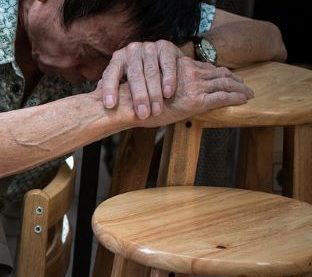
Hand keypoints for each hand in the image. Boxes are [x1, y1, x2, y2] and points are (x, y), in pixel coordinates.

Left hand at [98, 40, 183, 118]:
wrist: (165, 59)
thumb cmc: (140, 76)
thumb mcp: (124, 80)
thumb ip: (114, 88)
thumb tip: (99, 105)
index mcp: (117, 59)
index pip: (111, 74)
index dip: (109, 90)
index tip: (110, 106)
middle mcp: (131, 51)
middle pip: (134, 75)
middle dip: (138, 97)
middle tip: (142, 114)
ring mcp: (148, 47)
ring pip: (151, 72)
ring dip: (154, 93)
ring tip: (156, 110)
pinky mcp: (165, 46)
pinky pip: (167, 64)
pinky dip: (168, 79)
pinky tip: (168, 93)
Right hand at [136, 57, 252, 127]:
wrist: (130, 106)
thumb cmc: (136, 99)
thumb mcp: (155, 84)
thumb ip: (168, 82)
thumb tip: (173, 88)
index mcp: (180, 67)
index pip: (206, 67)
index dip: (220, 72)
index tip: (228, 76)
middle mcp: (189, 73)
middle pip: (219, 73)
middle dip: (234, 79)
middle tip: (244, 85)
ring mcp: (194, 87)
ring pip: (225, 84)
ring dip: (239, 88)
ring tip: (248, 92)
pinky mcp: (197, 101)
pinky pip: (223, 97)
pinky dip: (236, 97)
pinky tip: (244, 98)